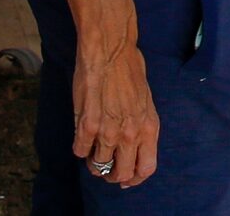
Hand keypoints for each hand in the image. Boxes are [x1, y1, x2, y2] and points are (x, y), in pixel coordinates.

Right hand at [74, 40, 160, 187]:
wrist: (110, 51)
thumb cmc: (129, 71)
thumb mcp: (145, 102)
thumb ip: (139, 125)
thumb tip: (133, 146)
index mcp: (149, 127)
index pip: (146, 168)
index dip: (134, 178)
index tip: (125, 179)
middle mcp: (131, 133)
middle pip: (121, 173)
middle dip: (111, 175)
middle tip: (105, 167)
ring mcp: (108, 131)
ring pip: (98, 165)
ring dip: (93, 160)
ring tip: (92, 147)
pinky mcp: (87, 126)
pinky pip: (80, 151)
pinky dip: (79, 147)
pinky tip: (82, 134)